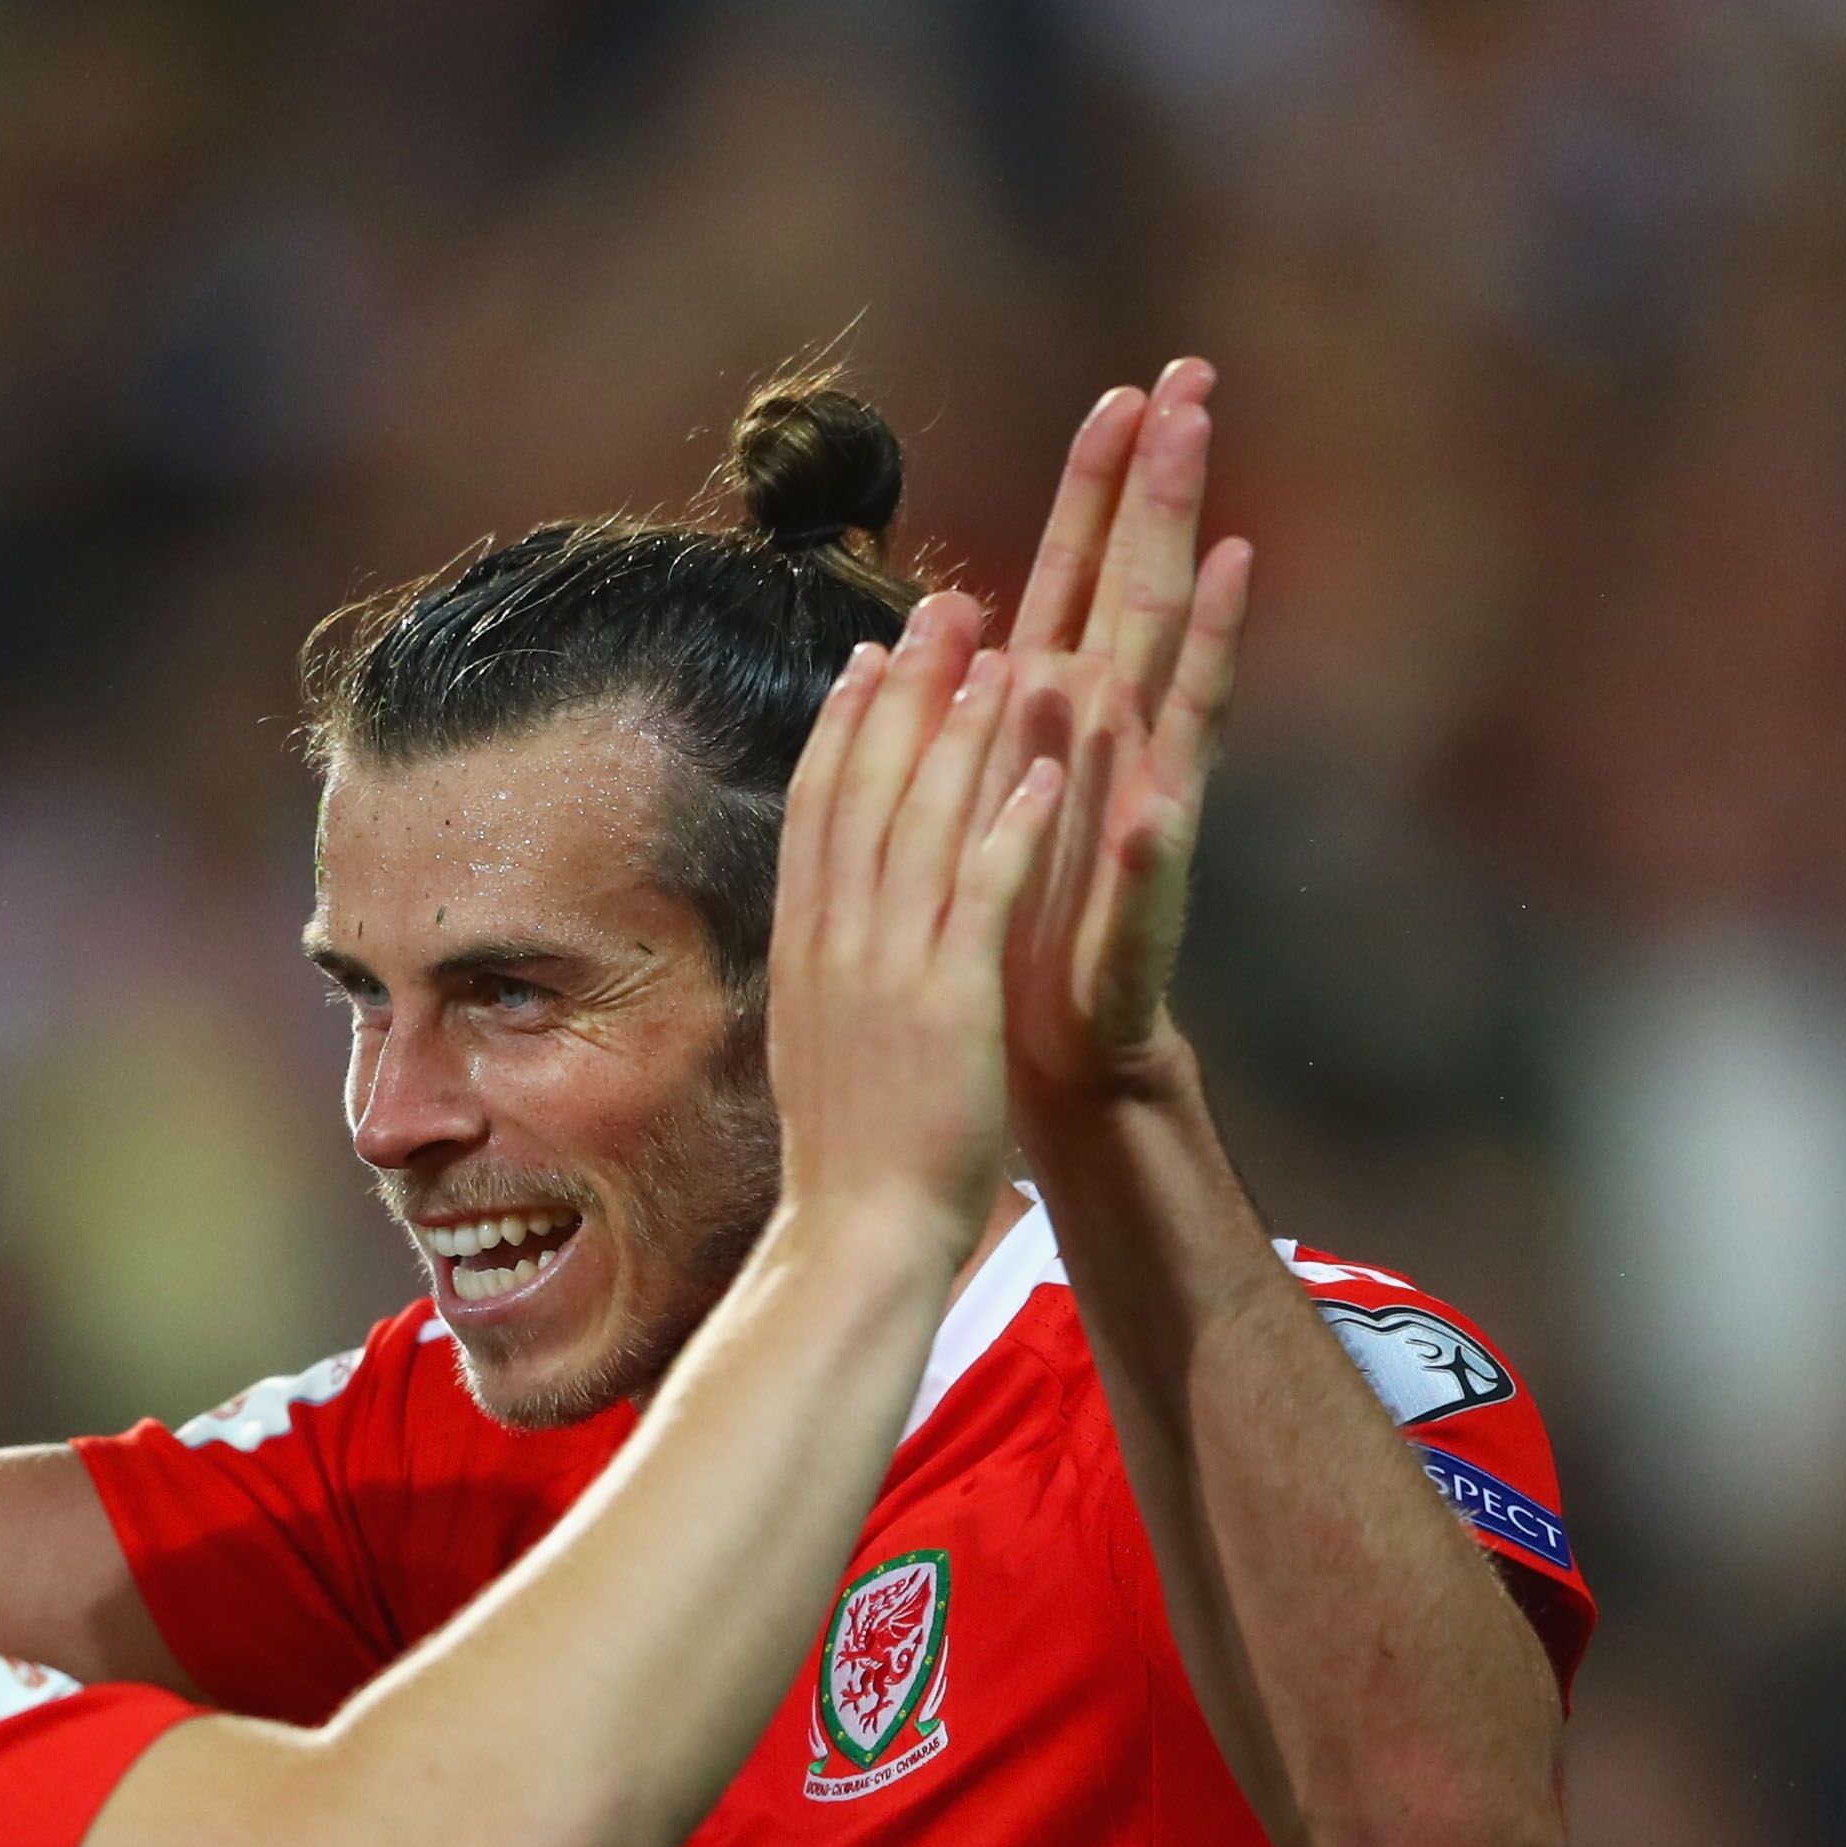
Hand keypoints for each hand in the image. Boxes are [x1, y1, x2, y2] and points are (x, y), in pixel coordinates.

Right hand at [764, 591, 1064, 1241]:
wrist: (856, 1238)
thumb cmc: (849, 1158)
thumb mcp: (817, 1044)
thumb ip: (826, 974)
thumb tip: (824, 926)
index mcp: (804, 951)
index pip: (818, 813)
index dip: (846, 728)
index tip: (871, 658)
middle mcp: (836, 944)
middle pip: (866, 792)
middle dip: (906, 694)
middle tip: (941, 608)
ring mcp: (888, 970)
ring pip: (922, 825)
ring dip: (963, 735)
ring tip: (1004, 654)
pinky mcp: (947, 1003)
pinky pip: (980, 897)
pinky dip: (1007, 829)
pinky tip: (1041, 771)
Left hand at [987, 363, 1251, 1110]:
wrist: (1048, 1046)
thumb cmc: (1020, 910)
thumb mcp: (992, 779)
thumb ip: (993, 698)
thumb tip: (973, 608)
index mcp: (1069, 715)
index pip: (1091, 576)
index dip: (1110, 485)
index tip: (1135, 383)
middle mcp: (1116, 753)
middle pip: (1146, 604)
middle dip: (1169, 501)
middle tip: (1201, 393)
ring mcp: (1140, 828)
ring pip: (1173, 712)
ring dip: (1200, 635)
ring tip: (1230, 548)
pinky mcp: (1134, 926)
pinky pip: (1148, 882)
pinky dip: (1153, 842)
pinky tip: (1162, 802)